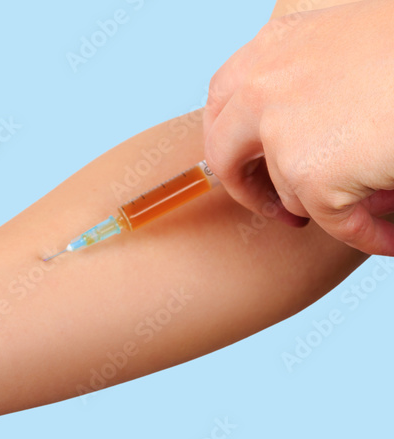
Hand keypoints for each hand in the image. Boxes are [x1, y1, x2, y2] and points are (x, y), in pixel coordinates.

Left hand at [204, 0, 393, 254]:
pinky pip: (335, 222)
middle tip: (280, 211)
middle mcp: (263, 87)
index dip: (233, 135)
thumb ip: (312, 70)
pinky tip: (392, 237)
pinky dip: (366, 233)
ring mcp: (282, 134)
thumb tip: (306, 121)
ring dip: (329, 206)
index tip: (252, 160)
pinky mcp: (312, 176)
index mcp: (276, 45)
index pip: (225, 97)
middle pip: (225, 153)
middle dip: (248, 188)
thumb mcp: (353, 37)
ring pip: (291, 191)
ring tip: (375, 206)